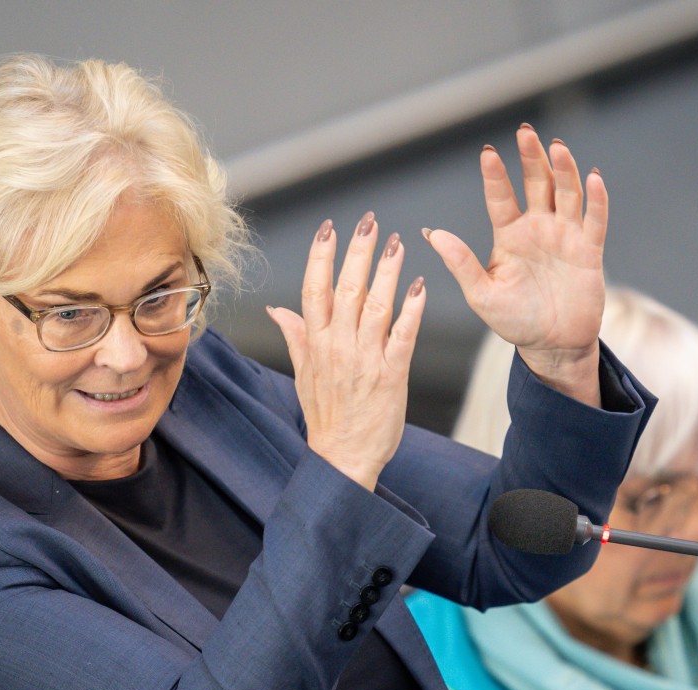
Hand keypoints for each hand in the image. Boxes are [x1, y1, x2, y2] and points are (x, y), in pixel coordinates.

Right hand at [267, 213, 426, 489]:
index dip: (322, 256)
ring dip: (389, 271)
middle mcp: (338, 347)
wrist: (343, 458)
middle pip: (348, 289)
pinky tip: (419, 286)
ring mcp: (365, 360)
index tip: (330, 228)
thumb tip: (277, 309)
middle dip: (359, 252)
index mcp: (316, 344)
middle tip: (371, 222)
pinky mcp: (392, 375)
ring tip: (399, 243)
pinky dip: (412, 309)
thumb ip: (295, 337)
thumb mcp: (304, 376)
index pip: (316, 289)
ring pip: (377, 306)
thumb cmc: (327, 419)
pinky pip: (403, 335)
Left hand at [424, 124, 606, 405]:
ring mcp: (565, 236)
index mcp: (508, 236)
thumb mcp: (481, 294)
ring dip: (563, 170)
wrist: (552, 345)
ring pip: (566, 193)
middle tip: (525, 133)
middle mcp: (537, 228)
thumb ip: (460, 263)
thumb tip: (432, 233)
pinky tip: (594, 178)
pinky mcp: (589, 250)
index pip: (500, 198)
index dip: (495, 176)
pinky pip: (595, 219)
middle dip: (532, 158)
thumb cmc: (514, 320)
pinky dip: (596, 199)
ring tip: (557, 146)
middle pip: (536, 184)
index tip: (487, 153)